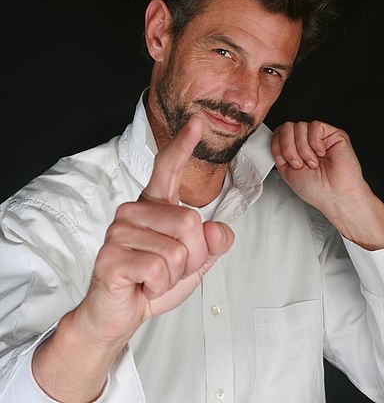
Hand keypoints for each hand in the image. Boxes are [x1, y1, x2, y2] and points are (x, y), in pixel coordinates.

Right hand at [73, 116, 234, 345]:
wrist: (118, 314)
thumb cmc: (152, 280)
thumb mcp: (194, 262)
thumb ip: (212, 244)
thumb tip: (219, 230)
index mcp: (154, 205)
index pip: (168, 168)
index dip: (183, 145)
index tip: (196, 123)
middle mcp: (134, 210)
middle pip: (190, 221)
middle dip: (193, 256)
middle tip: (170, 269)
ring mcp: (119, 231)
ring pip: (177, 250)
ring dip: (175, 275)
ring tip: (154, 278)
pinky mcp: (110, 256)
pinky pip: (159, 270)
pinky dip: (160, 287)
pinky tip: (143, 286)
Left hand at [271, 120, 383, 251]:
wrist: (335, 195)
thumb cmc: (316, 188)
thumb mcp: (286, 171)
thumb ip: (278, 152)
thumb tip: (273, 137)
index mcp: (295, 149)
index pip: (278, 132)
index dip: (277, 145)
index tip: (282, 161)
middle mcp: (306, 141)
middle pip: (286, 127)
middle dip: (288, 148)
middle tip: (298, 164)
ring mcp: (319, 136)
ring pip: (300, 126)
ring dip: (303, 149)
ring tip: (312, 162)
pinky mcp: (333, 133)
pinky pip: (315, 126)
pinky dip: (315, 143)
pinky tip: (321, 154)